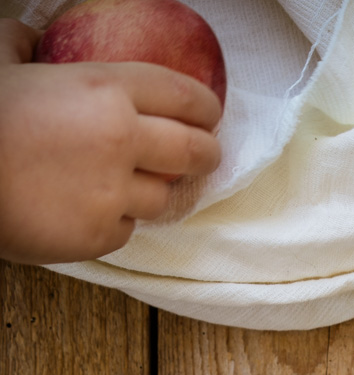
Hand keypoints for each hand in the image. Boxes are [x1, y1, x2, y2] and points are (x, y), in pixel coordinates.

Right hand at [0, 19, 220, 264]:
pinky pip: (127, 229)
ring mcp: (115, 194)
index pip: (183, 96)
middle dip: (206, 153)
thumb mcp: (1, 60)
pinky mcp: (101, 236)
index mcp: (106, 89)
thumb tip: (31, 37)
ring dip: (157, 190)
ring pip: (164, 198)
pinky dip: (118, 220)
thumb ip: (26, 46)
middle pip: (195, 152)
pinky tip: (97, 209)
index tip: (210, 114)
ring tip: (142, 184)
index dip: (205, 107)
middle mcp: (123, 141)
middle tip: (205, 154)